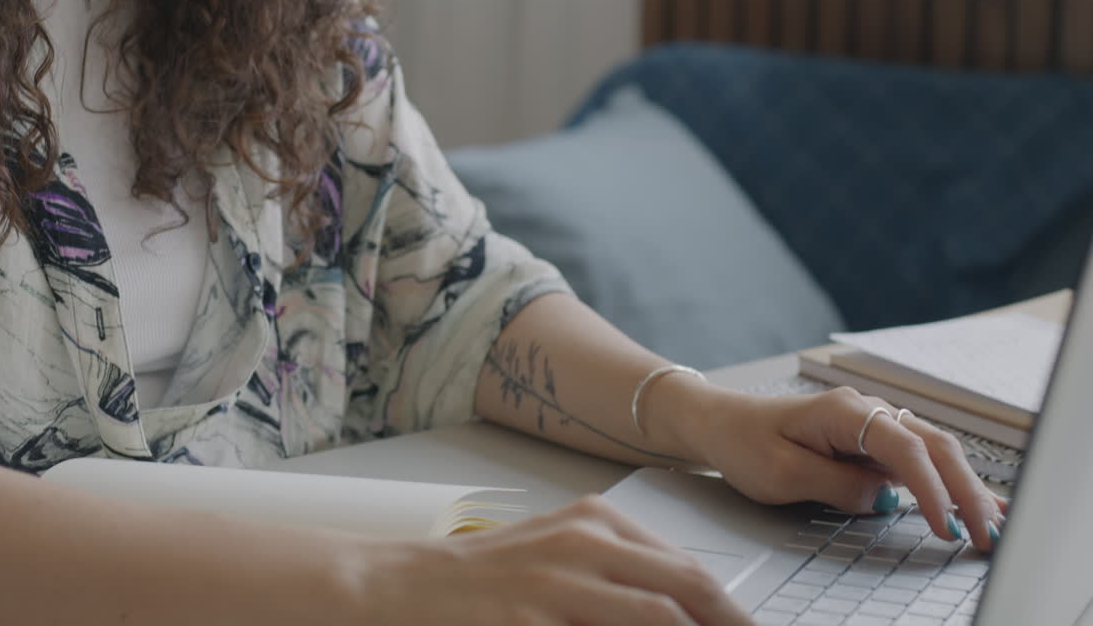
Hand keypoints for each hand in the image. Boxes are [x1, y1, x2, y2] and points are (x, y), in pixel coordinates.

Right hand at [353, 495, 752, 625]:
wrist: (407, 585)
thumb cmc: (486, 577)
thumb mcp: (559, 554)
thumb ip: (620, 570)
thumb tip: (686, 605)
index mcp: (596, 520)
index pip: (689, 568)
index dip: (729, 611)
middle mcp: (583, 541)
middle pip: (688, 587)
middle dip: (729, 623)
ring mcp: (558, 581)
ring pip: (659, 616)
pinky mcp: (532, 618)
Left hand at [689, 387, 1007, 552]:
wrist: (720, 422)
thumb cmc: (743, 441)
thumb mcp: (780, 474)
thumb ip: (836, 486)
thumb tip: (885, 499)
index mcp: (844, 411)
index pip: (905, 450)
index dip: (933, 490)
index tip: (947, 526)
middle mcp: (866, 410)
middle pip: (934, 447)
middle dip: (967, 490)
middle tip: (988, 533)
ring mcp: (873, 424)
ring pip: (935, 452)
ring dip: (966, 487)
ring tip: (993, 524)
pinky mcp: (872, 441)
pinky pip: (920, 460)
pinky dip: (950, 481)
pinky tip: (978, 501)